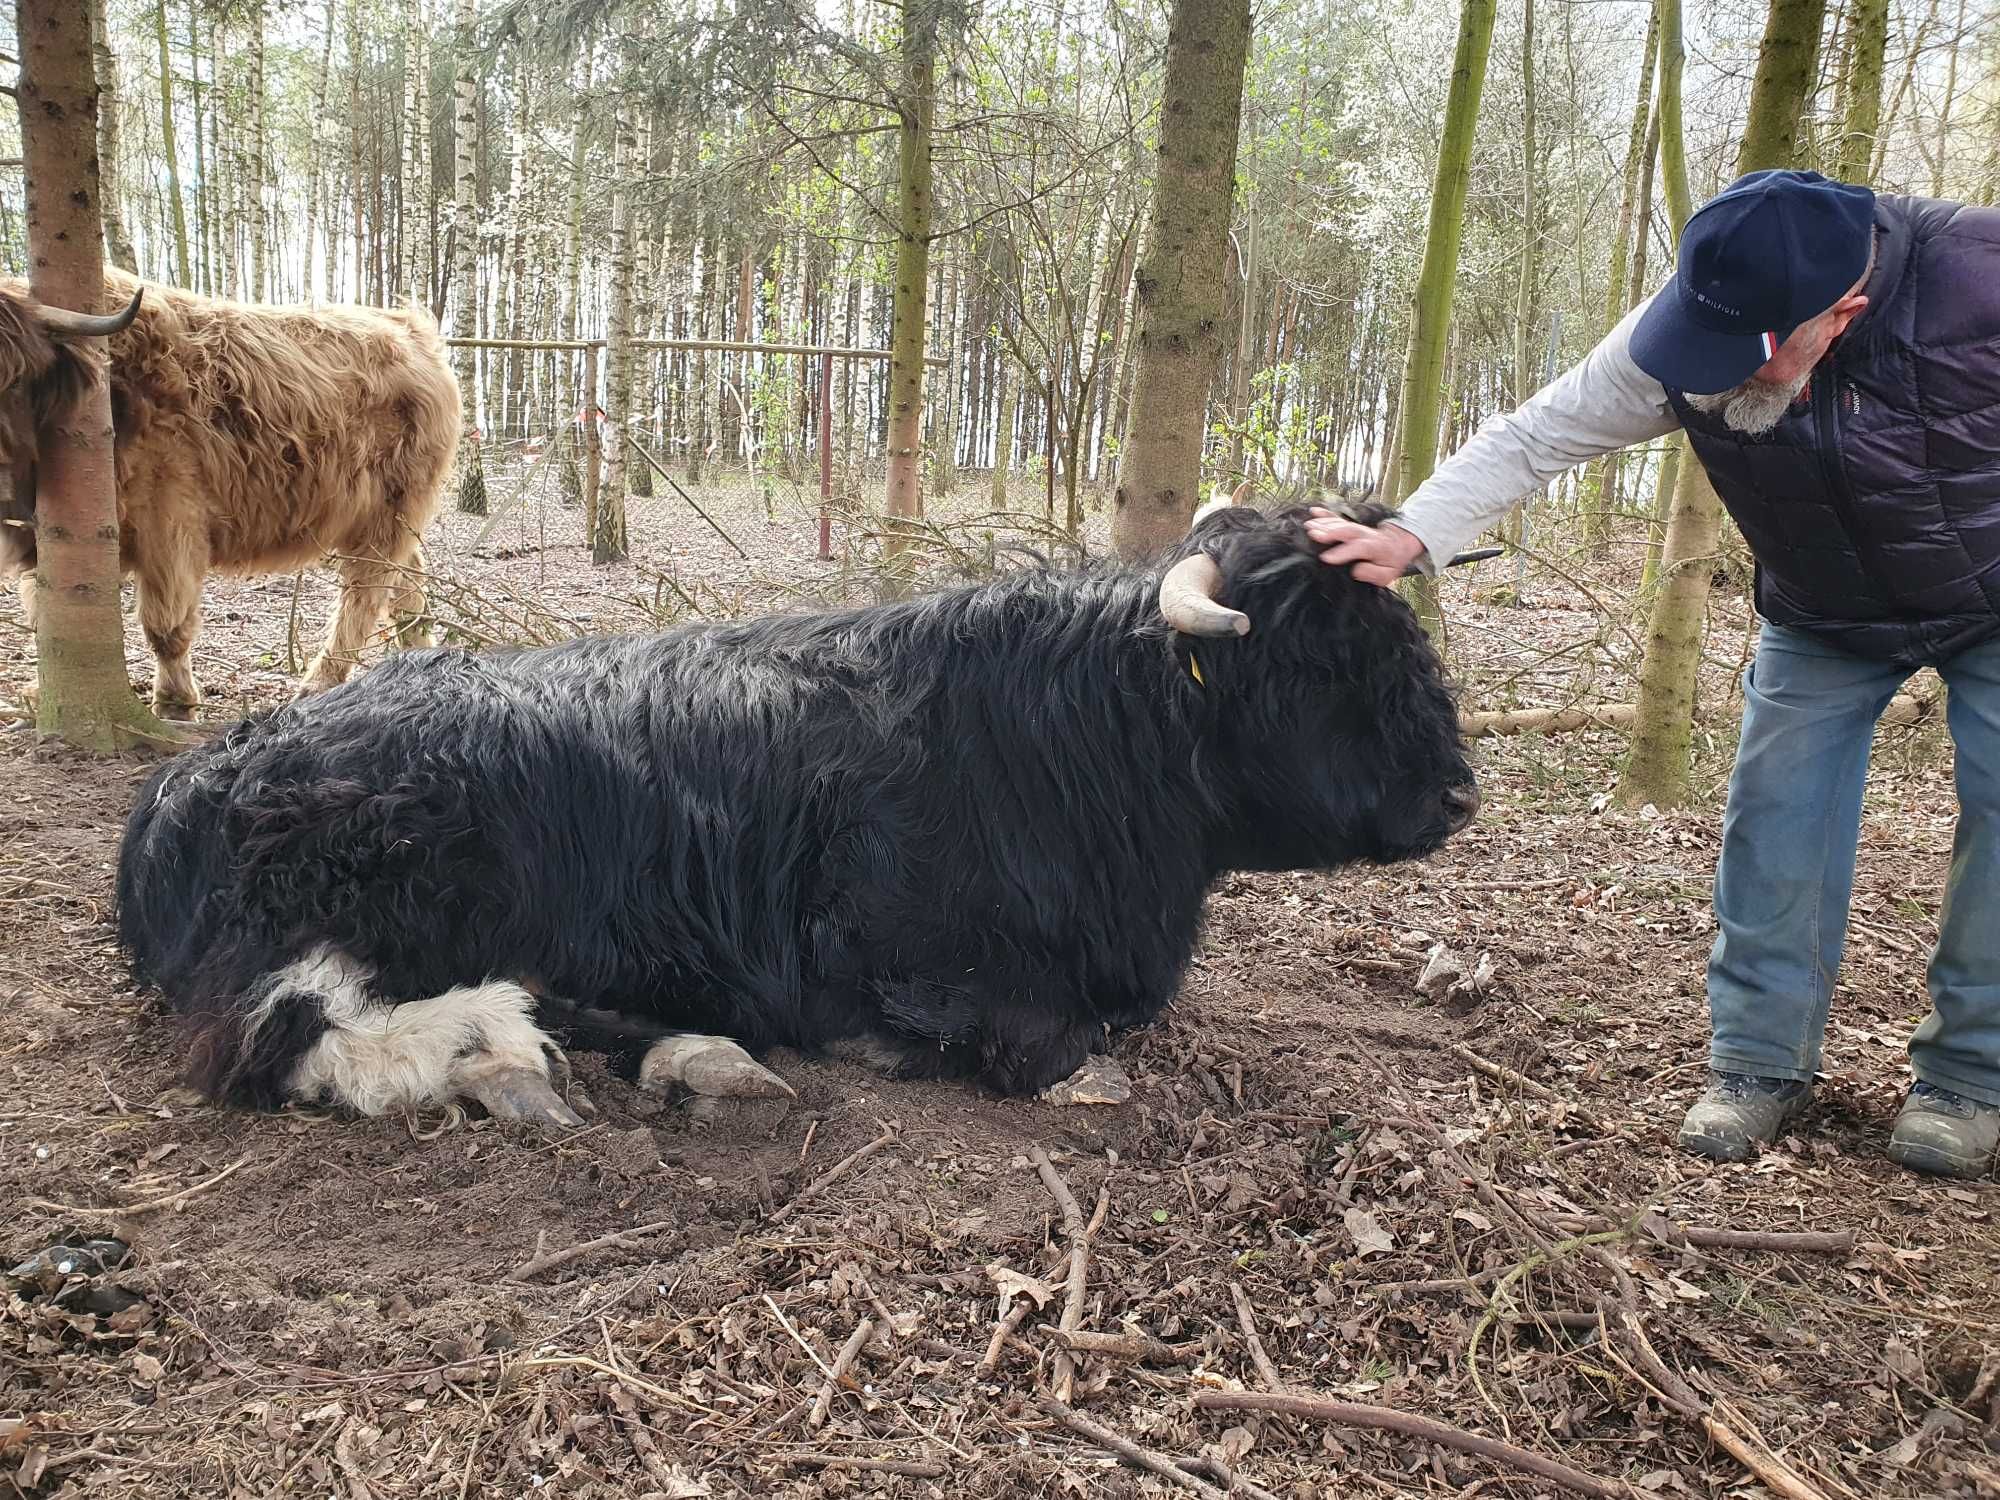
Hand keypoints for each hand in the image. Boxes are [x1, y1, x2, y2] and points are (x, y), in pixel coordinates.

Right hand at [1303, 508, 1427, 587]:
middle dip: (1330, 531)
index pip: (1359, 548)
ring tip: (1309, 525)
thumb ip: (1372, 573)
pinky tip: (1314, 511)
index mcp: (1374, 547)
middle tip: (1313, 534)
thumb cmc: (1390, 561)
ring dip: (1324, 523)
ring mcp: (1357, 529)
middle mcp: (1365, 535)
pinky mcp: (1351, 526)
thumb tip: (1356, 570)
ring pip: (1341, 524)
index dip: (1343, 552)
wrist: (1398, 544)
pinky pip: (1338, 518)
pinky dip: (1325, 514)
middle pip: (1347, 530)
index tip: (1326, 558)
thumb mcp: (1387, 574)